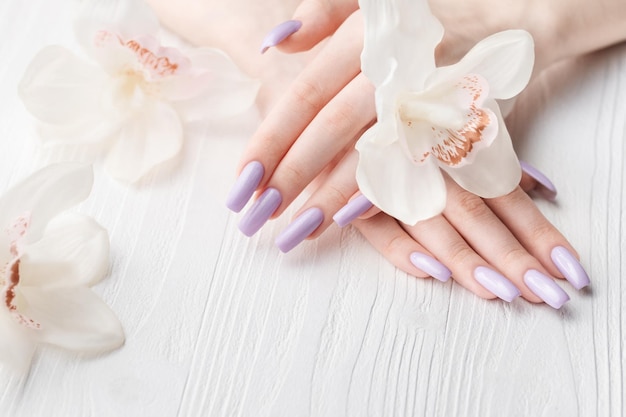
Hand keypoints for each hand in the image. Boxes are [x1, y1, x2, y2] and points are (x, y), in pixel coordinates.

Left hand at [224, 0, 625, 235]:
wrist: (519, 10)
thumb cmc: (434, 7)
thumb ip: (322, 13)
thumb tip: (274, 44)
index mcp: (367, 36)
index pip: (306, 97)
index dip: (271, 140)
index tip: (242, 179)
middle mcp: (397, 69)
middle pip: (333, 132)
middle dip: (293, 176)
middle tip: (258, 215)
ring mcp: (432, 99)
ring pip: (374, 156)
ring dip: (333, 197)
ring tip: (296, 229)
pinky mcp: (463, 126)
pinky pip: (419, 168)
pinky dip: (387, 195)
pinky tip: (354, 220)